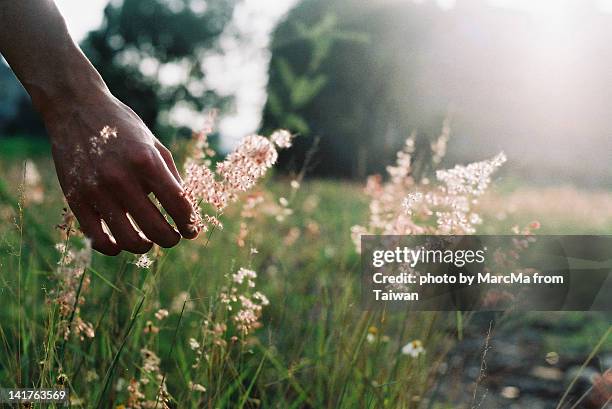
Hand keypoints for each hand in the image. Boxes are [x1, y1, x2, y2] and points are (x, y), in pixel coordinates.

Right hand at [46, 88, 199, 254]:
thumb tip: (185, 211)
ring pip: (128, 240)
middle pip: (156, 229)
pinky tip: (122, 242)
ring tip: (148, 241)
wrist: (76, 108)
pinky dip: (115, 247)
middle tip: (172, 237)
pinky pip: (98, 239)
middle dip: (171, 239)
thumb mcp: (154, 144)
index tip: (192, 230)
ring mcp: (96, 190)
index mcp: (146, 161)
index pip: (178, 206)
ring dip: (145, 247)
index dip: (190, 224)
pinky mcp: (76, 199)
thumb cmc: (122, 127)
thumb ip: (171, 177)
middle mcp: (121, 177)